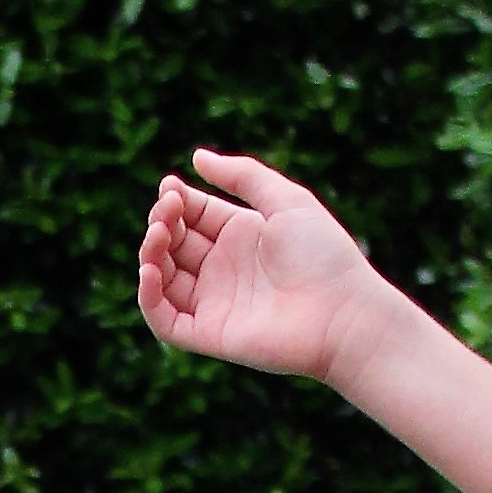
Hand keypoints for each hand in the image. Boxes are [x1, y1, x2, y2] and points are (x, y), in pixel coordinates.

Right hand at [136, 151, 374, 383]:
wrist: (342, 313)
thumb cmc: (322, 254)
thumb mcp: (286, 200)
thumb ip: (243, 175)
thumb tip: (195, 158)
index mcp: (241, 235)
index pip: (193, 215)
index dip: (176, 201)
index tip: (171, 188)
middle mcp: (223, 269)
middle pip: (174, 244)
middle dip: (162, 223)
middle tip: (166, 211)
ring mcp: (213, 303)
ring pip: (162, 279)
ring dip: (151, 254)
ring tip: (158, 235)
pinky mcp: (208, 334)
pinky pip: (165, 321)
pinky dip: (148, 298)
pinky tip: (150, 272)